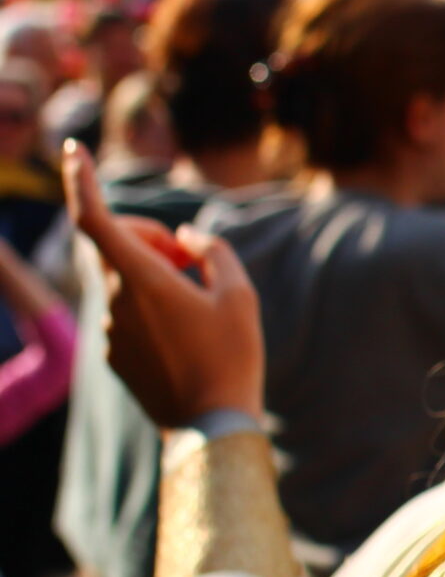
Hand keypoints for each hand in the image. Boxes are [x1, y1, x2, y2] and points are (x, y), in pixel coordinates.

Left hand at [63, 141, 263, 424]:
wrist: (209, 427)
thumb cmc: (231, 357)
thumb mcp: (240, 296)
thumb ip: (213, 253)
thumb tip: (189, 239)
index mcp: (142, 281)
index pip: (93, 219)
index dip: (79, 180)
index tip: (72, 150)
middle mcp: (114, 302)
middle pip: (113, 245)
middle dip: (145, 235)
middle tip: (188, 256)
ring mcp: (109, 330)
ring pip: (120, 278)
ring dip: (151, 271)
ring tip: (195, 297)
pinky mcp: (113, 352)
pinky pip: (124, 308)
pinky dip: (148, 300)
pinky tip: (186, 328)